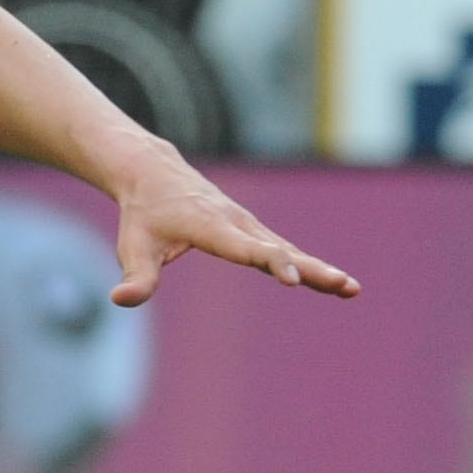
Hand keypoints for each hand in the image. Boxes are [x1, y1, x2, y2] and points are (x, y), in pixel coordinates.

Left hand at [107, 147, 358, 307]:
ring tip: (351, 289)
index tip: (291, 278)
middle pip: (279, 249)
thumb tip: (121, 300)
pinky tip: (335, 282)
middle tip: (342, 285)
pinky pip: (284, 249)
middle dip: (310, 268)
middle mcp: (237, 222)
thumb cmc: (143, 214)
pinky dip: (308, 264)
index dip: (269, 262)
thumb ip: (135, 276)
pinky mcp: (253, 231)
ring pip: (288, 249)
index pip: (245, 248)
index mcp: (210, 226)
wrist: (153, 172)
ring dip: (319, 269)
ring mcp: (249, 225)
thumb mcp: (134, 246)